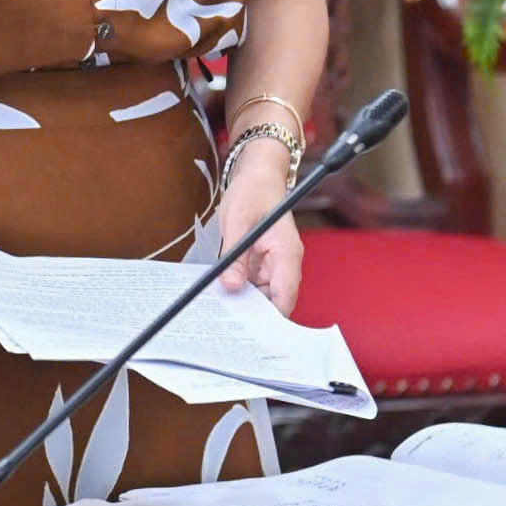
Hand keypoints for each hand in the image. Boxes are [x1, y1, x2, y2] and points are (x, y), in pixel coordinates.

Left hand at [214, 143, 303, 314]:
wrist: (257, 174)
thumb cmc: (253, 191)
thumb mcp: (238, 222)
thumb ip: (235, 257)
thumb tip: (230, 286)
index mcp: (287, 253)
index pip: (285, 296)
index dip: (270, 318)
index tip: (249, 331)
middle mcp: (284, 263)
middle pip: (273, 300)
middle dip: (251, 312)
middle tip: (223, 322)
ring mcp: (273, 263)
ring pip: (261, 294)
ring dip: (242, 300)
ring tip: (218, 310)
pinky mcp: (261, 261)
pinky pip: (252, 282)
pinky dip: (239, 288)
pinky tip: (220, 292)